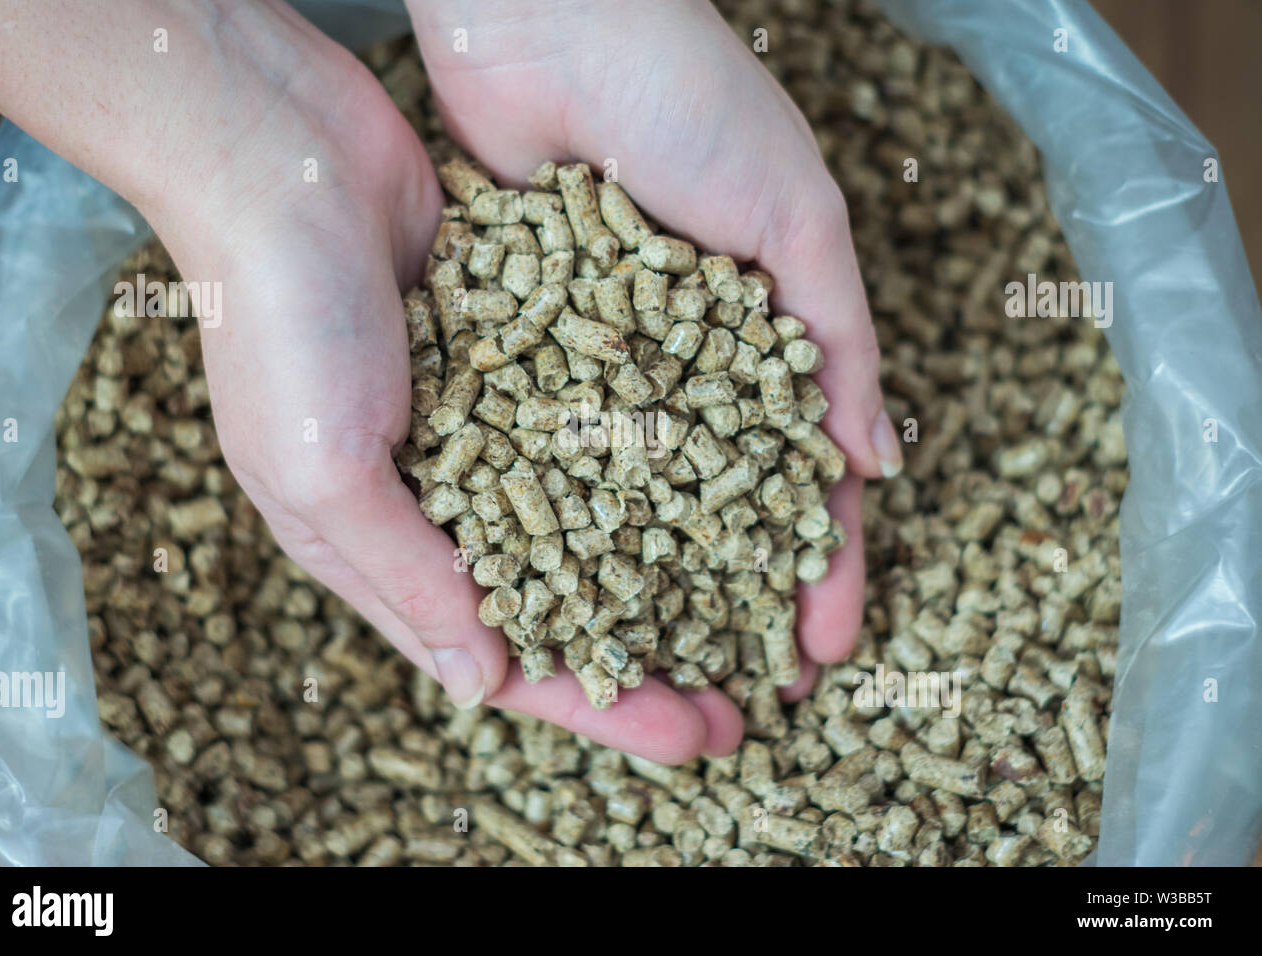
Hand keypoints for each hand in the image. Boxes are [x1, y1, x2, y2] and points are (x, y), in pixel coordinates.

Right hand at [141, 1, 743, 762]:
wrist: (282, 155)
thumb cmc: (279, 321)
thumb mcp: (325, 471)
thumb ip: (406, 577)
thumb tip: (483, 685)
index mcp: (378, 547)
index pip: (504, 658)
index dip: (598, 706)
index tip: (690, 739)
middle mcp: (437, 499)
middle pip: (565, 600)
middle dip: (649, 654)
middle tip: (740, 700)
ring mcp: (483, 425)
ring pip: (593, 516)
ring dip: (666, 560)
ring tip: (753, 596)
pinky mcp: (517, 356)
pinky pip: (596, 423)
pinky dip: (650, 455)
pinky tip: (725, 476)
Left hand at [409, 0, 899, 695]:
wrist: (546, 16)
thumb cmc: (690, 100)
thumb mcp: (795, 217)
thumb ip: (838, 339)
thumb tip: (876, 469)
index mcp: (759, 335)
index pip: (797, 479)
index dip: (816, 567)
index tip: (818, 651)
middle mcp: (677, 364)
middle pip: (708, 510)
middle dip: (726, 602)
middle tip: (735, 696)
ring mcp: (594, 361)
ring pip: (622, 497)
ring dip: (638, 582)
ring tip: (643, 669)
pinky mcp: (514, 343)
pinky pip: (536, 447)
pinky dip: (549, 516)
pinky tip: (552, 590)